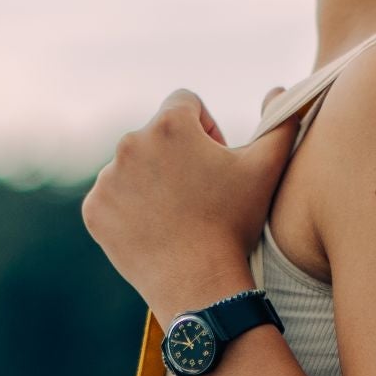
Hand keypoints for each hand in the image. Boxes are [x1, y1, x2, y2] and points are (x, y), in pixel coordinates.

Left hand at [81, 89, 296, 321]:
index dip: (206, 128)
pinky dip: (130, 210)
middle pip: (156, 136)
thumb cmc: (235, 225)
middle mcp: (130, 143)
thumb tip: (280, 91)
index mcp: (169, 124)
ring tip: (177, 215)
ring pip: (133, 167)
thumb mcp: (267, 169)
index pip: (185, 103)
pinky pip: (112, 198)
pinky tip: (155, 229)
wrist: (200, 285)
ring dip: (152, 181)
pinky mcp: (95, 210)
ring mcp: (107, 178)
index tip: (216, 161)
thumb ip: (281, 122)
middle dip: (177, 156)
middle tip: (200, 195)